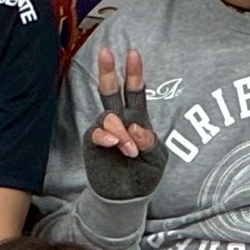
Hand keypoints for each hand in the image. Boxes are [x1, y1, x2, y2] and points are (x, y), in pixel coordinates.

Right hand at [82, 46, 166, 202]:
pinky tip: (113, 143)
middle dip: (108, 72)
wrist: (127, 197)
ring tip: (129, 150)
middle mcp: (120, 120)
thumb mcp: (156, 159)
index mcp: (138, 118)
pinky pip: (96, 133)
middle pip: (111, 92)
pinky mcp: (93, 144)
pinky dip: (106, 136)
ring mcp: (105, 131)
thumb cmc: (144, 174)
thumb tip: (137, 128)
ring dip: (121, 131)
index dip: (134, 73)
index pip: (135, 92)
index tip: (133, 53)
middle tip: (106, 52)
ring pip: (109, 116)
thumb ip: (149, 143)